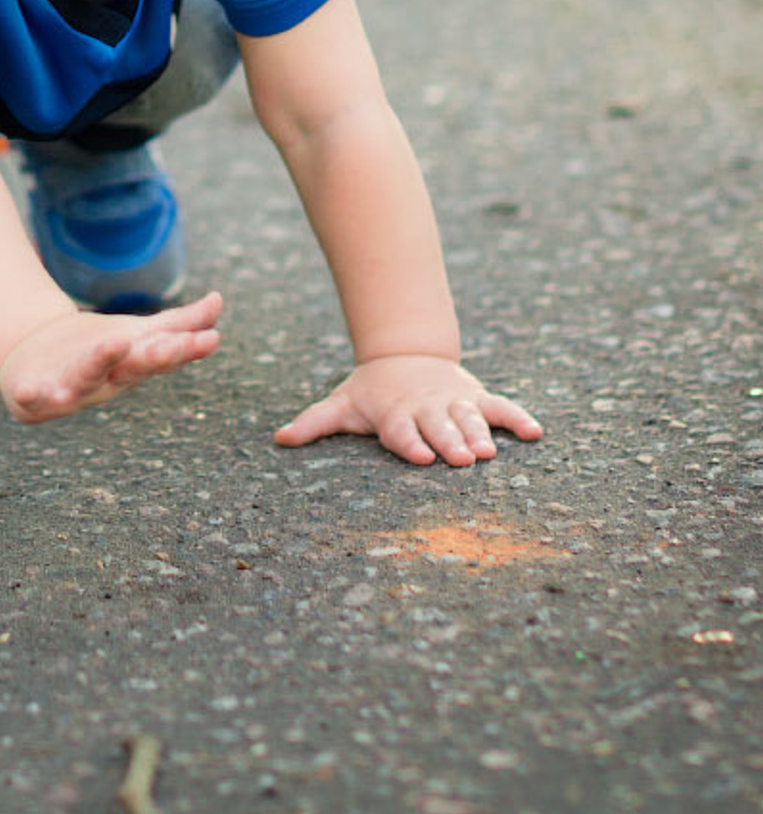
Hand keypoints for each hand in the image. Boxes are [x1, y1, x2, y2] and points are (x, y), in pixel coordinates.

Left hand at [0, 292, 222, 424]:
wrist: (31, 360)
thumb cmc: (94, 351)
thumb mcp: (134, 335)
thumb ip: (177, 323)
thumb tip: (219, 300)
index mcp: (130, 365)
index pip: (161, 355)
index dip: (184, 349)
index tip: (212, 339)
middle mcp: (104, 382)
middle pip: (129, 368)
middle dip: (149, 357)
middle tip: (167, 345)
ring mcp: (69, 390)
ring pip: (84, 380)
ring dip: (97, 364)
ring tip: (113, 342)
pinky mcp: (32, 395)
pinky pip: (33, 398)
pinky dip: (34, 395)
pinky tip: (30, 390)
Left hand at [275, 354, 542, 465]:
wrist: (403, 354)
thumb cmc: (370, 392)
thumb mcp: (341, 403)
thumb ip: (314, 423)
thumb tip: (278, 439)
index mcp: (393, 412)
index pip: (400, 430)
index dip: (409, 442)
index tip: (419, 456)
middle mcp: (425, 408)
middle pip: (438, 426)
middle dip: (449, 441)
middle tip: (462, 458)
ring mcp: (453, 401)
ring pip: (469, 418)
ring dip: (480, 433)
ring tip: (490, 451)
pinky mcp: (476, 396)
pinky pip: (500, 407)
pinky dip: (517, 418)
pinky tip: (536, 433)